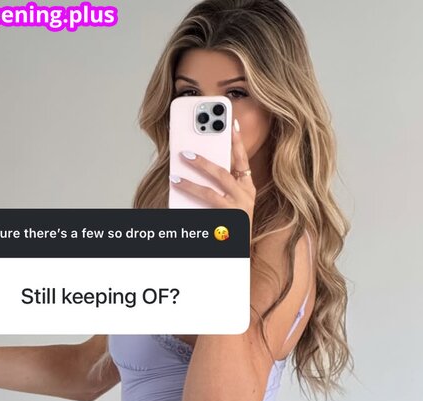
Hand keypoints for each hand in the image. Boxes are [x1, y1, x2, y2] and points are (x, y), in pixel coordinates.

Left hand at [170, 120, 255, 236]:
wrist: (238, 254)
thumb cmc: (233, 224)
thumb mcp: (233, 201)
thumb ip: (222, 184)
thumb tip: (202, 163)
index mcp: (247, 188)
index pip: (242, 160)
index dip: (237, 141)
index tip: (231, 123)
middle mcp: (244, 198)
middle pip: (222, 175)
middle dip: (203, 162)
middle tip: (186, 154)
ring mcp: (235, 212)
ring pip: (210, 194)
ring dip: (190, 184)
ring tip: (174, 178)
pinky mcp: (225, 225)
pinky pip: (204, 212)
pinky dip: (190, 205)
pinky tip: (178, 198)